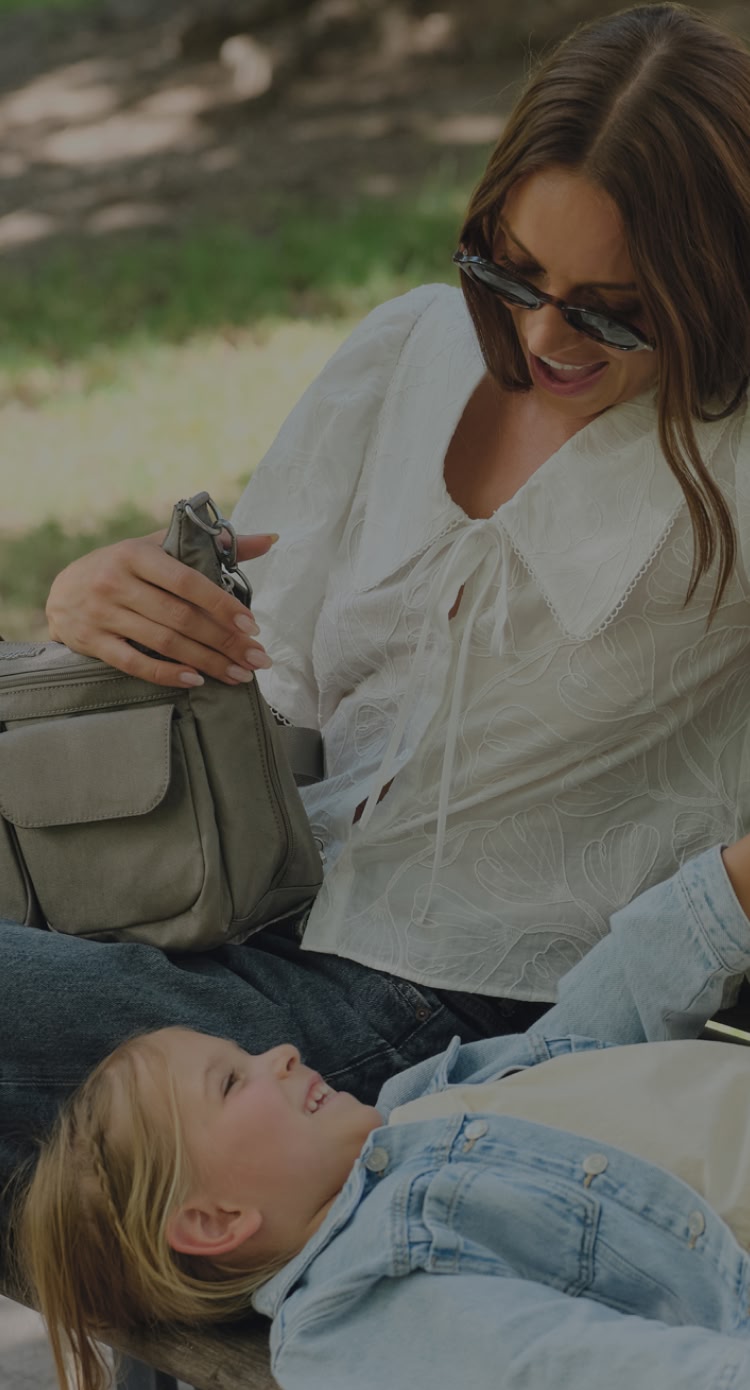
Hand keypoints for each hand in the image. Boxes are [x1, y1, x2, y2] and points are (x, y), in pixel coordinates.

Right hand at [46, 530, 277, 686]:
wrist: (61, 592)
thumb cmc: (122, 567)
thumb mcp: (157, 547)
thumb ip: (211, 545)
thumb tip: (268, 540)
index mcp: (136, 554)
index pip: (186, 581)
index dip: (221, 604)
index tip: (251, 625)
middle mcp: (115, 582)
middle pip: (180, 617)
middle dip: (224, 641)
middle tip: (257, 658)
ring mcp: (101, 614)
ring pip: (164, 643)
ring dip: (207, 662)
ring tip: (239, 674)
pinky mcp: (92, 643)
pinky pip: (135, 664)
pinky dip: (167, 674)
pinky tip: (196, 680)